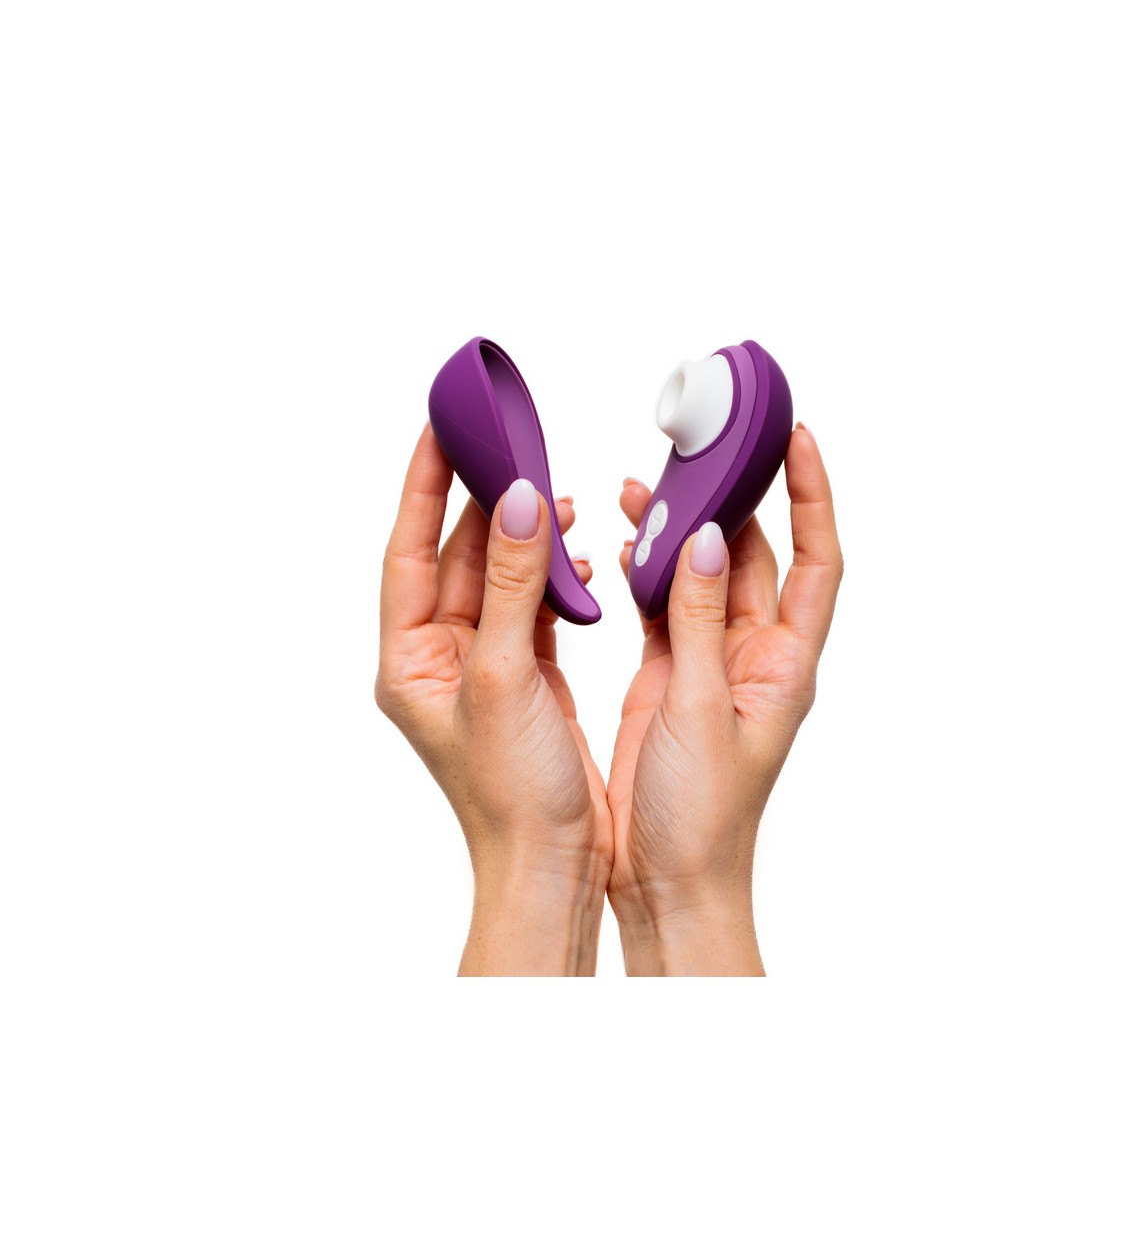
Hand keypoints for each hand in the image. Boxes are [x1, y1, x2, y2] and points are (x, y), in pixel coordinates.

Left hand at [375, 425, 611, 974]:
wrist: (553, 866)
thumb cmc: (513, 793)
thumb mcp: (505, 676)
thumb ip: (511, 585)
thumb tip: (517, 502)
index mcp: (410, 658)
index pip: (409, 549)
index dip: (425, 484)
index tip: (442, 426)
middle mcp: (440, 657)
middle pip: (457, 555)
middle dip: (485, 501)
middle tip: (513, 442)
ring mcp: (484, 666)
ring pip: (500, 577)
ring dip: (526, 537)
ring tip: (558, 498)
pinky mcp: (526, 676)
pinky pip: (535, 606)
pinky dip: (557, 578)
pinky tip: (581, 560)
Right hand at [607, 424, 841, 974]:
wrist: (670, 880)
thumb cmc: (702, 816)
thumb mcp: (702, 710)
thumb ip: (700, 622)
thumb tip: (706, 538)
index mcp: (784, 663)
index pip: (816, 559)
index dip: (814, 495)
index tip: (799, 437)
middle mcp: (754, 655)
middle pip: (751, 556)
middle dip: (727, 498)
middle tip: (695, 447)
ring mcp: (711, 663)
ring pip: (702, 575)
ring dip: (676, 531)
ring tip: (636, 487)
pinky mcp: (670, 676)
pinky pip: (664, 606)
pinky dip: (645, 572)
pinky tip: (619, 547)